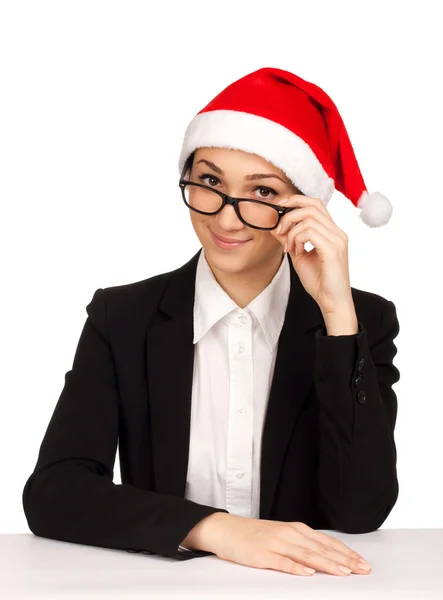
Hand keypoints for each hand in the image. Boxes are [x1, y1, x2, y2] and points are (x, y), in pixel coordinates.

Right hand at [186, 513, 371, 576]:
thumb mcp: (282, 535)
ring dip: (326, 563)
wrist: (226, 529)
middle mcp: (289, 534)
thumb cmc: (255, 534)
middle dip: (344, 560)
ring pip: (306, 555)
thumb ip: (302, 544)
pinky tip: (307, 573)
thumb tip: (327, 556)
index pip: (327, 542)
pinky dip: (295, 568)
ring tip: (343, 572)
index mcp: (296, 529)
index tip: (362, 562)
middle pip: (321, 548)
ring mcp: (275, 544)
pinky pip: (281, 562)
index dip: (346, 552)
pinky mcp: (262, 555)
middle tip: (362, 569)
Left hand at [270, 195, 352, 314]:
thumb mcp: (299, 256)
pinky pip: (310, 232)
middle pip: (312, 205)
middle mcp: (337, 232)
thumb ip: (290, 239)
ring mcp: (337, 239)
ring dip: (291, 231)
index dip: (295, 201)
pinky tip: (296, 252)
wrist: (332, 302)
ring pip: (308, 218)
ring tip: (289, 248)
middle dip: (289, 213)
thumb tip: (275, 226)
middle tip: (279, 230)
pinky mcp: (333, 249)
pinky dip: (297, 239)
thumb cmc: (319, 281)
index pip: (315, 204)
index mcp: (331, 232)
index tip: (279, 209)